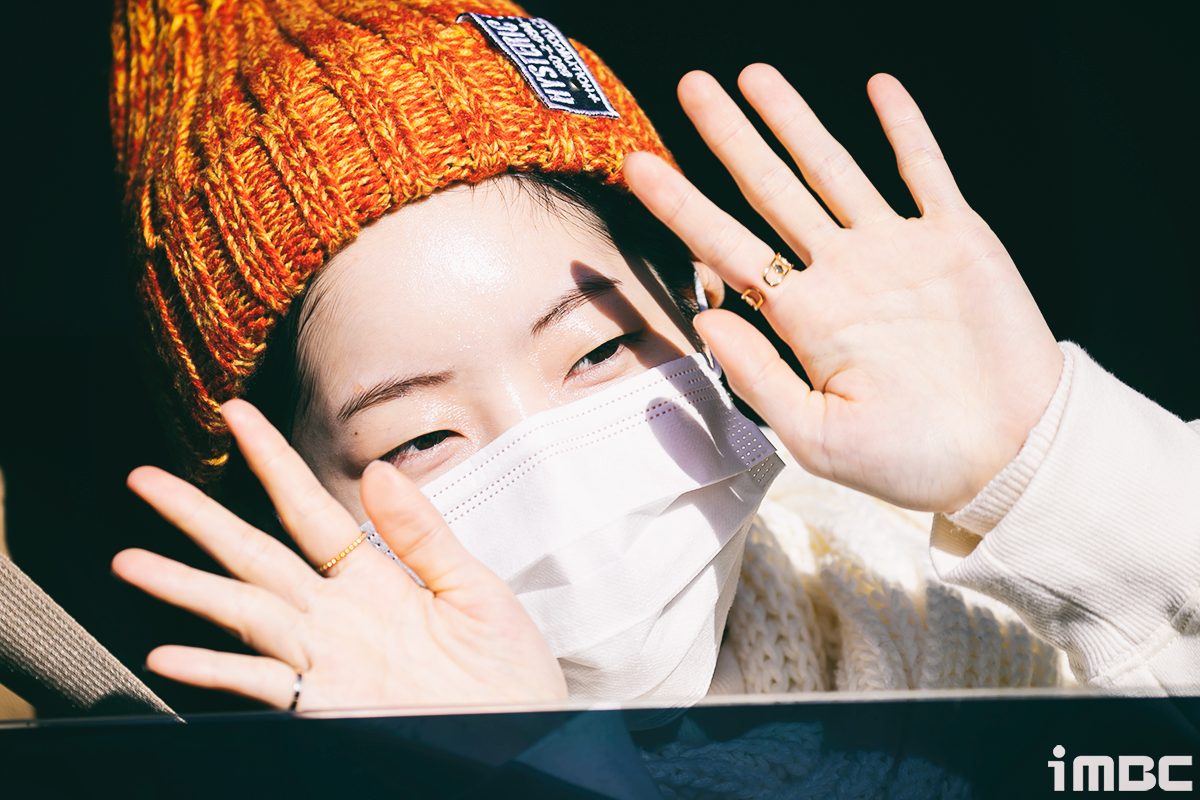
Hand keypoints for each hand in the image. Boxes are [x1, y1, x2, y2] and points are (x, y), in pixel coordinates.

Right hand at [112, 400, 566, 709]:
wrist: (524, 738)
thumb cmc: (507, 674)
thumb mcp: (477, 591)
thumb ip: (424, 535)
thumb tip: (381, 471)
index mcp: (377, 579)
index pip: (309, 509)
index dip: (272, 462)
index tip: (239, 417)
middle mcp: (340, 615)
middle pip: (256, 554)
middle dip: (201, 517)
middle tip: (149, 481)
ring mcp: (328, 660)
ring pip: (244, 612)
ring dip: (187, 587)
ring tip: (134, 560)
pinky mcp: (329, 705)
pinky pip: (263, 683)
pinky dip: (215, 668)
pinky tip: (171, 652)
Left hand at [624, 66, 1062, 512]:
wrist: (1011, 454)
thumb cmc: (914, 459)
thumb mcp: (817, 436)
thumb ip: (758, 376)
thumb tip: (704, 320)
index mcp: (806, 318)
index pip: (727, 249)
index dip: (682, 206)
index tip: (638, 168)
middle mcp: (843, 274)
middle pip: (770, 191)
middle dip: (729, 138)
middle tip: (690, 88)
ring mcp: (897, 250)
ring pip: (833, 168)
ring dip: (796, 121)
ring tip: (753, 76)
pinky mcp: (956, 238)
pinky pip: (926, 170)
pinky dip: (904, 128)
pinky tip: (877, 88)